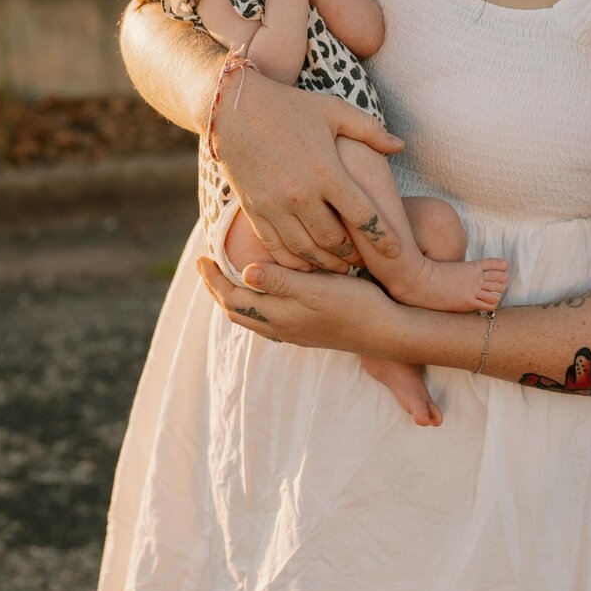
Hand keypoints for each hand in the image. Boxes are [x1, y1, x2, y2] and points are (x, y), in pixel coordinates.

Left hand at [197, 256, 410, 360]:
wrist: (388, 332)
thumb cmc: (356, 305)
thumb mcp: (318, 289)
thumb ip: (281, 280)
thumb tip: (244, 272)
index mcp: (279, 315)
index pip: (233, 298)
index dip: (213, 279)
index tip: (202, 257)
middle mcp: (282, 327)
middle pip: (237, 310)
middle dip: (219, 289)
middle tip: (209, 266)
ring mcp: (296, 332)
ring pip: (253, 316)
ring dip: (237, 297)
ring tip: (232, 276)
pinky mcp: (310, 331)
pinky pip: (270, 318)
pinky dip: (257, 302)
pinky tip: (268, 290)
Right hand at [214, 65, 403, 272]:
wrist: (232, 109)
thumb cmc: (288, 105)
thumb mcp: (333, 110)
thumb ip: (370, 130)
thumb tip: (401, 146)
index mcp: (326, 172)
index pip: (362, 215)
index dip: (383, 237)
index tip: (397, 252)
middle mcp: (301, 195)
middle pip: (335, 241)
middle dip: (355, 256)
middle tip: (369, 262)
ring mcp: (275, 206)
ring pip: (306, 251)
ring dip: (327, 264)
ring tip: (342, 267)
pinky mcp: (254, 210)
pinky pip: (277, 248)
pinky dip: (295, 262)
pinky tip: (308, 265)